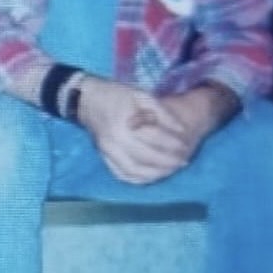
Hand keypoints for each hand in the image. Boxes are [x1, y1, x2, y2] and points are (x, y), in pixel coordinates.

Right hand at [79, 77, 193, 184]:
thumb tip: (181, 130)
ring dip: (155, 174)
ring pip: (134, 172)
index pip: (154, 138)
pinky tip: (151, 175)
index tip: (185, 145)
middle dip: (167, 162)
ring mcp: (107, 152)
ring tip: (170, 170)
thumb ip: (162, 112)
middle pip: (146, 158)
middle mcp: (114, 142)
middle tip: (182, 161)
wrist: (87, 99)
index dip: (173, 144)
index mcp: (124, 124)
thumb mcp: (141, 94)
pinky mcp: (103, 157)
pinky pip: (122, 174)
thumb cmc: (116, 94)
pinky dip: (138, 179)